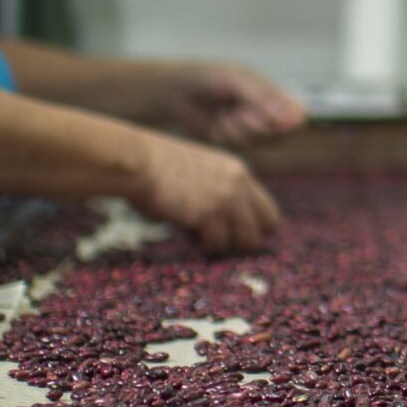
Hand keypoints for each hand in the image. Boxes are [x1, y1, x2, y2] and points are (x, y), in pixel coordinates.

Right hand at [132, 133, 283, 253]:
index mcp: (238, 172)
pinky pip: (217, 245)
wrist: (138, 162)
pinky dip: (202, 245)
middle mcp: (239, 185)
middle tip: (215, 236)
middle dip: (242, 239)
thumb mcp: (201, 173)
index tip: (231, 233)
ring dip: (223, 243)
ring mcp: (226, 200)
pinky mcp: (207, 215)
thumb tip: (226, 226)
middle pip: (265, 229)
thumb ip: (220, 193)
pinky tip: (185, 229)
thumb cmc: (158, 169)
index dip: (252, 227)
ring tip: (196, 231)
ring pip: (245, 241)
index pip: (268, 211)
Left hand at [166, 64, 306, 148]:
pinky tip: (217, 124)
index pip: (297, 114)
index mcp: (272, 92)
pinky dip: (228, 136)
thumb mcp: (236, 81)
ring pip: (260, 142)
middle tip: (237, 113)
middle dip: (257, 126)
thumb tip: (291, 114)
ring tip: (223, 115)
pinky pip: (242, 147)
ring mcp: (252, 127)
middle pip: (280, 133)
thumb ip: (262, 98)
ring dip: (240, 131)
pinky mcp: (236, 140)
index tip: (270, 120)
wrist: (175, 93)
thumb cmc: (207, 78)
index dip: (287, 121)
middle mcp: (266, 111)